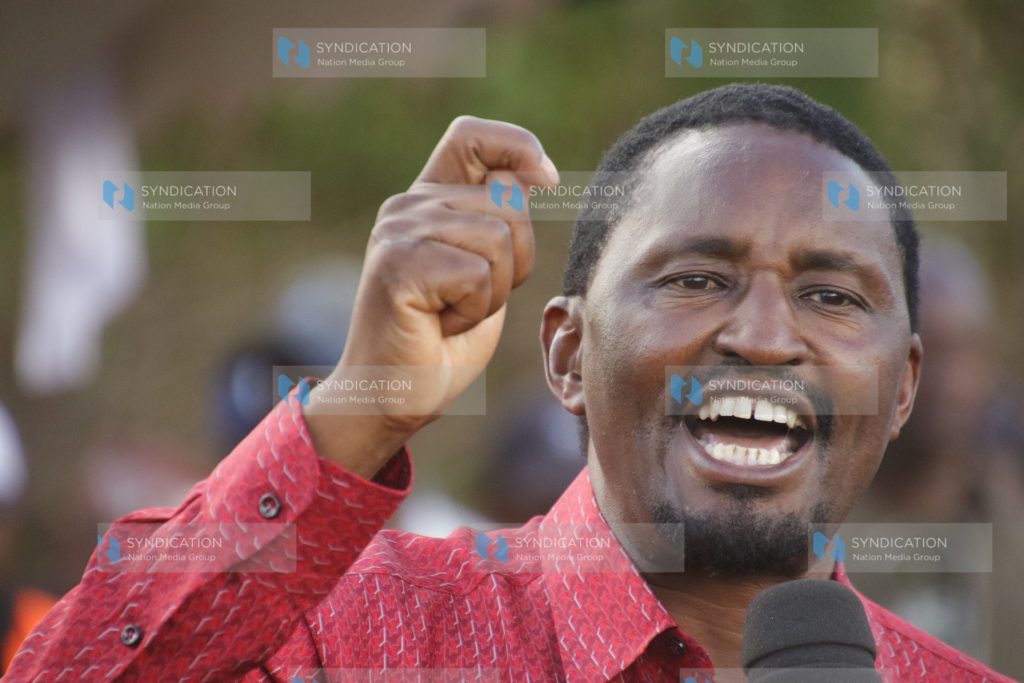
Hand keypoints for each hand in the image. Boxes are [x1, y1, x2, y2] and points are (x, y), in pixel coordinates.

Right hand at [303, 116, 558, 476]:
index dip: (517, 145)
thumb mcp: (484, 272)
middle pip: (510, 201)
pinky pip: (478, 275)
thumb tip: (535, 175)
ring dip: (493, 293)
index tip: (545, 179)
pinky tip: (438, 326)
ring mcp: (399, 232)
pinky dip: (473, 313)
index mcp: (429, 201)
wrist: (391, 396)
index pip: (471, 136)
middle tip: (469, 300)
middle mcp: (408, 206)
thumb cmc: (440, 341)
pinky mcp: (398, 265)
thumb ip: (500, 222)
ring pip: (499, 238)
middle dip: (516, 262)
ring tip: (451, 313)